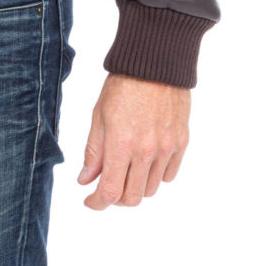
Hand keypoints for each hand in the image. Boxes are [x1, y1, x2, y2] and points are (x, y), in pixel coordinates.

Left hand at [77, 72, 189, 209]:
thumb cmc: (124, 84)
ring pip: (151, 190)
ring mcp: (166, 149)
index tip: (90, 201)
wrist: (156, 63)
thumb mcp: (99, 115)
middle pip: (132, 198)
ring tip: (126, 170)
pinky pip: (168, 175)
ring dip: (135, 187)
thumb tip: (85, 179)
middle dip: (116, 199)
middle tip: (107, 187)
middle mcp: (146, 152)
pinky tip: (145, 162)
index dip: (97, 203)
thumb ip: (93, 151)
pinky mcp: (181, 143)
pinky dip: (155, 176)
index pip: (109, 192)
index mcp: (121, 144)